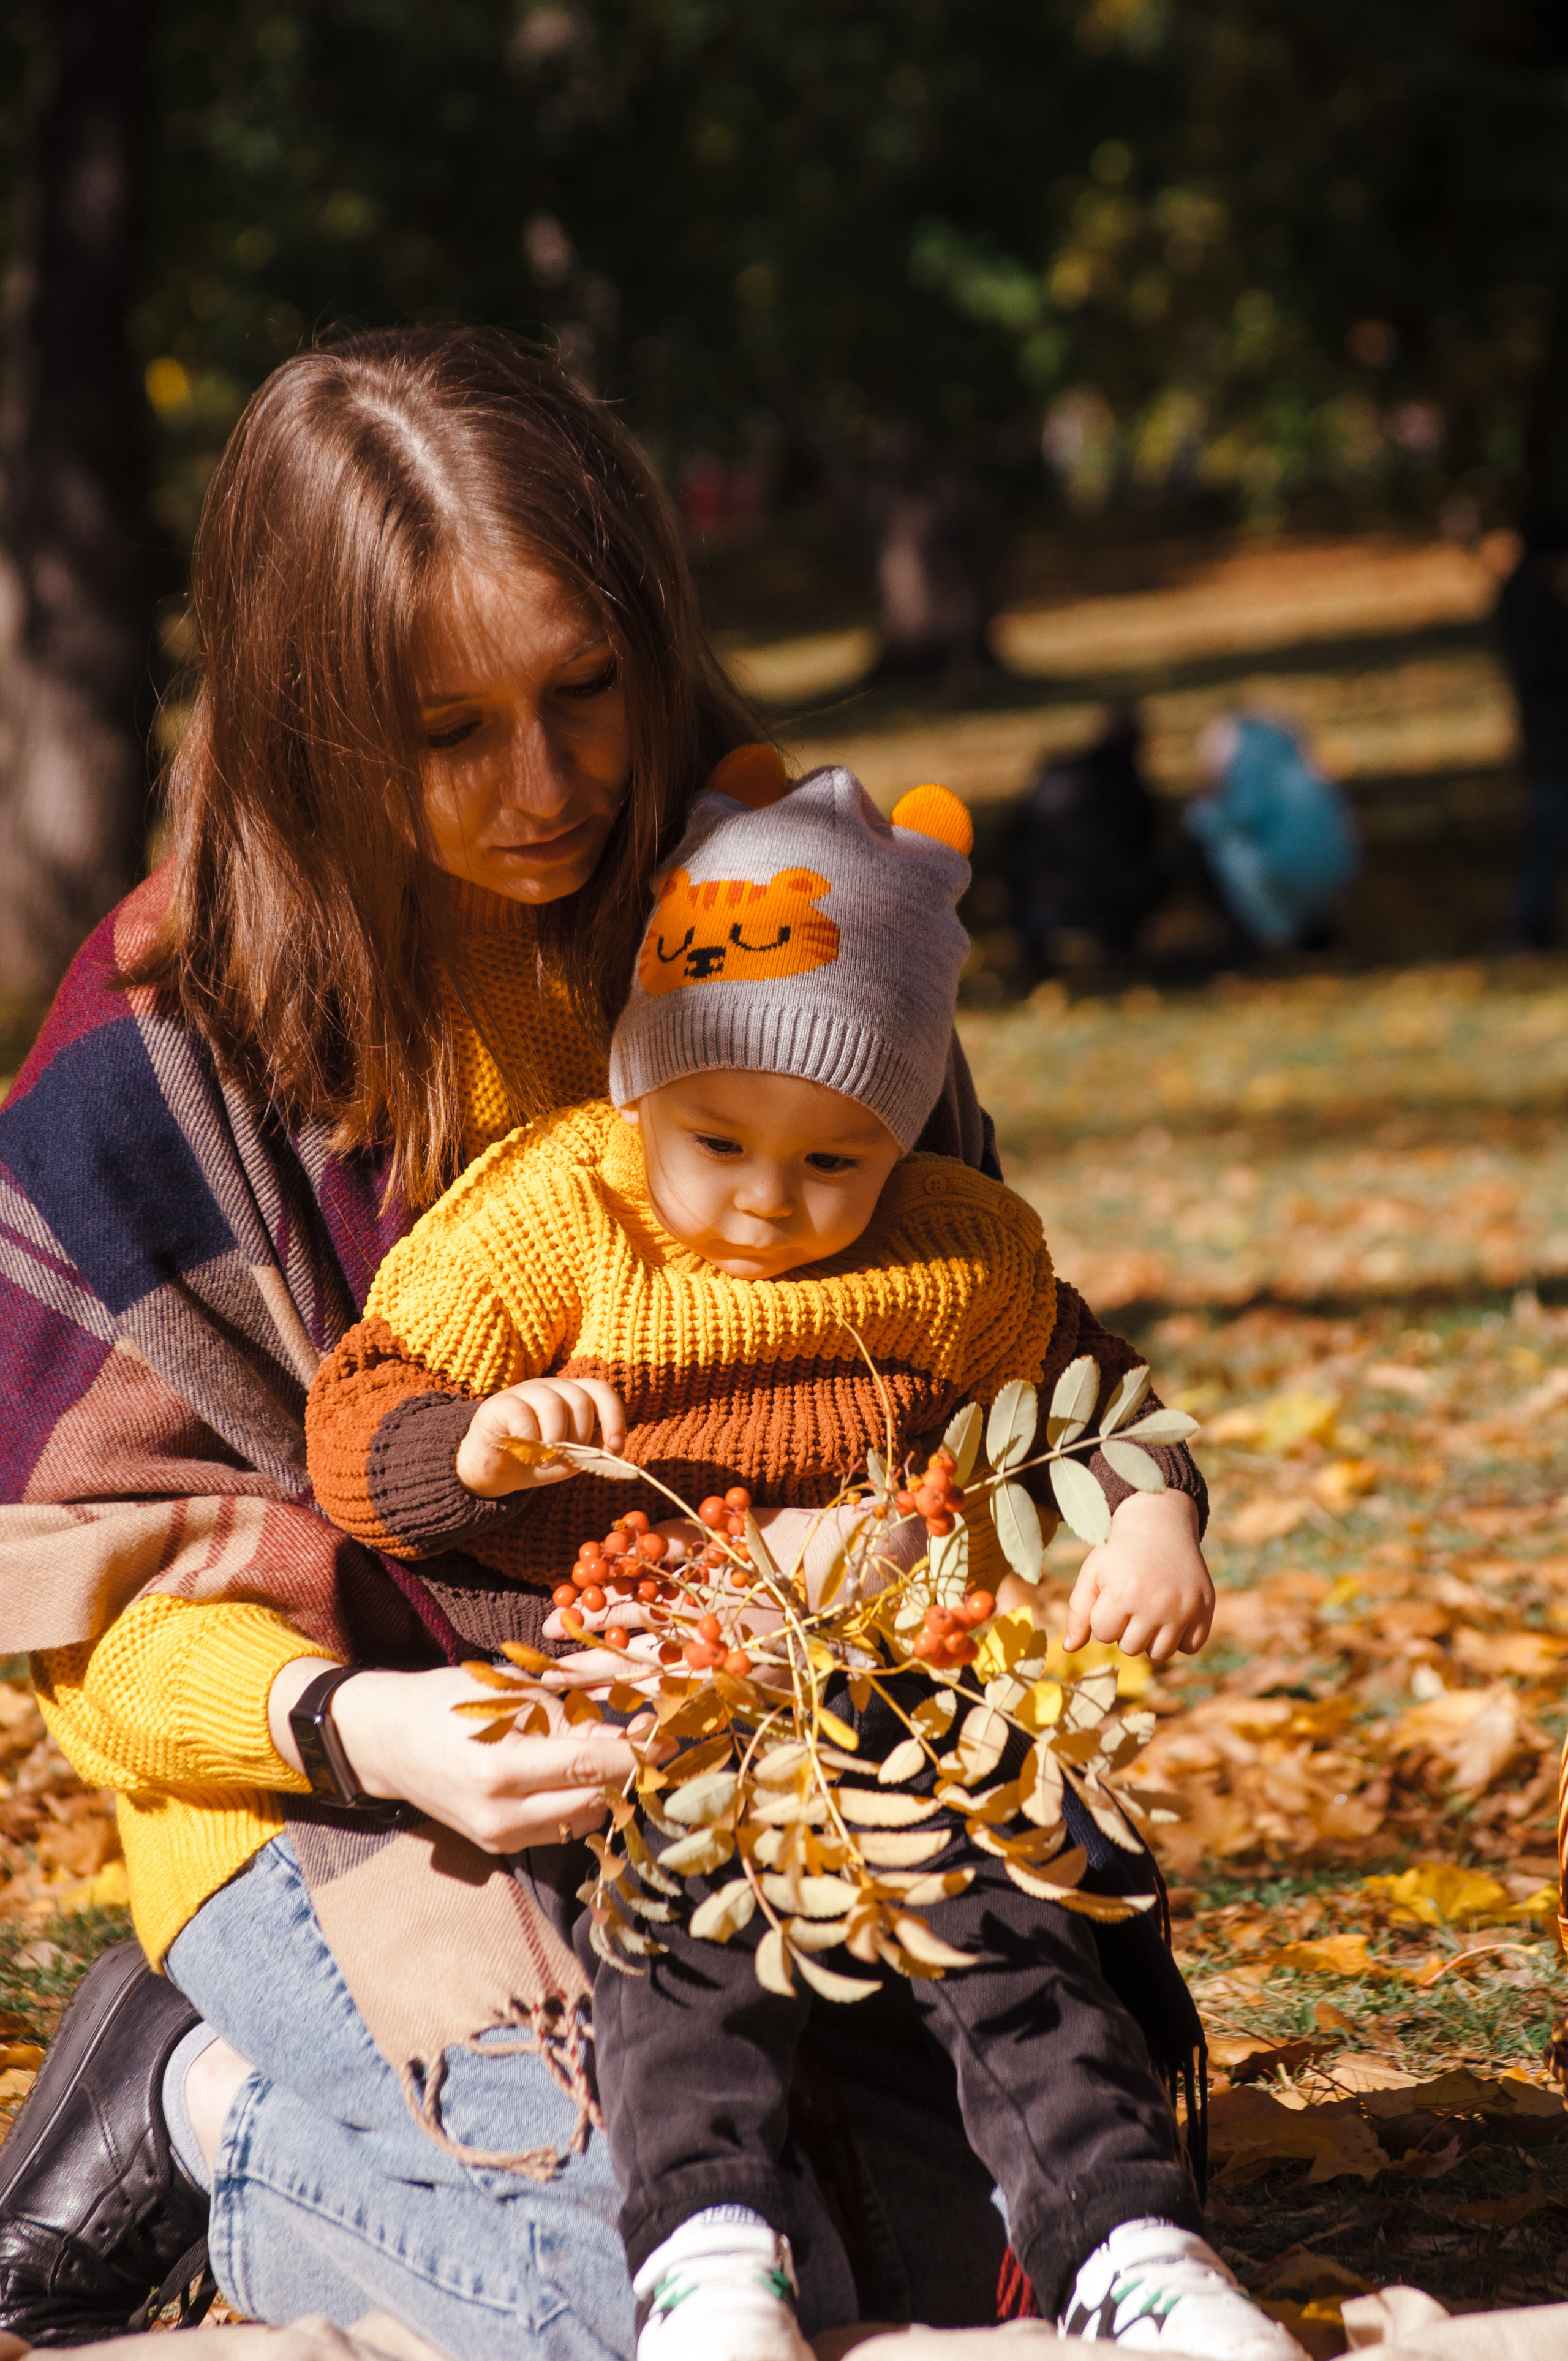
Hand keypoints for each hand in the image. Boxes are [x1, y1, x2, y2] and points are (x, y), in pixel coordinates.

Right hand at [269, 1657, 659, 1852]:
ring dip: (607, 1789)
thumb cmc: (447, 1701)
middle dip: (629, 1772)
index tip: (666, 1733)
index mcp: (503, 1769)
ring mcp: (499, 1838)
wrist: (386, 1742)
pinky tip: (582, 1775)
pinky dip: (580, 1804)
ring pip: (583, 1822)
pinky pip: (559, 1830)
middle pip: (594, 1802)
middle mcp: (502, 1815)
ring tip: (615, 1752)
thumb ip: (570, 1711)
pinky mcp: (497, 1847)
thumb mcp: (511, 1692)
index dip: (635, 1751)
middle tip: (651, 1739)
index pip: (589, 1767)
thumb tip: (627, 1721)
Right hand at [455, 1376, 626, 1498]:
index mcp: (571, 1396)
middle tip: (565, 1457)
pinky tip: (527, 1454)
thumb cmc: (536, 1460)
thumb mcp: (569, 1460)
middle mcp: (550, 1388)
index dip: (613, 1416)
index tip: (615, 1446)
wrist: (493, 1471)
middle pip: (579, 1399)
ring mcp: (524, 1392)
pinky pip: (522, 1414)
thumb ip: (589, 1452)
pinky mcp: (499, 1405)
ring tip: (546, 1460)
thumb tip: (609, 1448)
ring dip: (555, 1438)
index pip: (600, 1391)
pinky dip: (531, 1438)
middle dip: (579, 1435)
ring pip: (553, 1404)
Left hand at [1061, 1489, 1212, 1662]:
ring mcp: (1184, 1609)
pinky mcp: (1205, 1609)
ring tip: (1149, 1608)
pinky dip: (1181, 1636)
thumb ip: (1078, 1612)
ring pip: (1160, 1653)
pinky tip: (1173, 1612)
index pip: (1103, 1634)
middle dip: (1126, 1627)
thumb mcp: (1092, 1574)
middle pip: (1130, 1648)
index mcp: (1123, 1594)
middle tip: (1132, 1597)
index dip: (1103, 1615)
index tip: (1111, 1593)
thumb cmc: (1120, 1552)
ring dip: (1151, 1636)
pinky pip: (1190, 1647)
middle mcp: (1156, 1605)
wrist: (1159, 1524)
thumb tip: (1069, 1649)